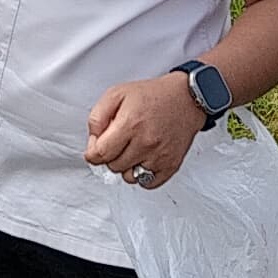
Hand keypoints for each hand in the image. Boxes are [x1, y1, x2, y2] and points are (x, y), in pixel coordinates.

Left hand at [84, 73, 205, 189]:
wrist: (185, 98)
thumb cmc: (152, 96)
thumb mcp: (116, 94)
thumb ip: (97, 117)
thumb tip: (92, 141)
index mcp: (130, 124)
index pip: (101, 154)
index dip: (93, 153)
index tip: (95, 150)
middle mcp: (145, 142)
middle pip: (113, 166)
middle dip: (110, 156)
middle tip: (118, 142)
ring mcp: (159, 156)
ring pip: (129, 177)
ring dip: (126, 167)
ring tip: (132, 150)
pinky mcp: (171, 165)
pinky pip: (147, 183)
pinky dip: (142, 175)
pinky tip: (143, 159)